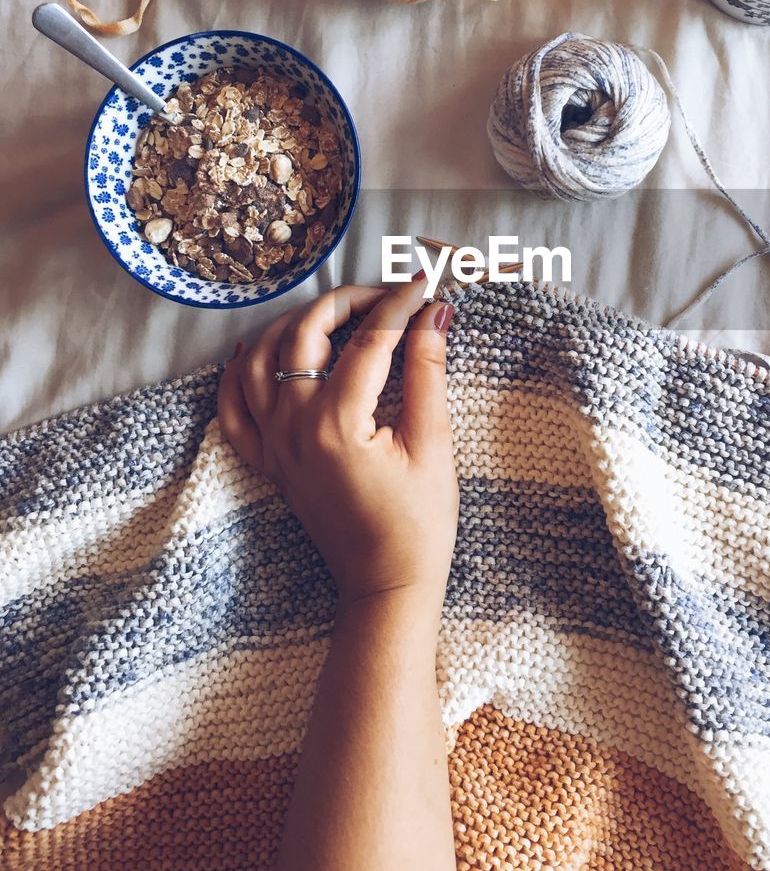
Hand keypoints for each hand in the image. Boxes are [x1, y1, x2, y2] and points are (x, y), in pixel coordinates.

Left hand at [217, 279, 457, 614]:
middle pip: (305, 333)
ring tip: (337, 313)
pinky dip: (239, 372)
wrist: (386, 584)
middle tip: (386, 294)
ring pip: (261, 359)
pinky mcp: (268, 462)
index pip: (369, 340)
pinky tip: (256, 350)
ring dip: (296, 324)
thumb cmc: (418, 524)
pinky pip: (233, 408)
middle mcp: (294, 427)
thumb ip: (428, 372)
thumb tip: (434, 314)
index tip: (425, 286)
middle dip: (348, 301)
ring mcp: (274, 445)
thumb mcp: (432, 444)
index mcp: (338, 423)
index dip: (399, 305)